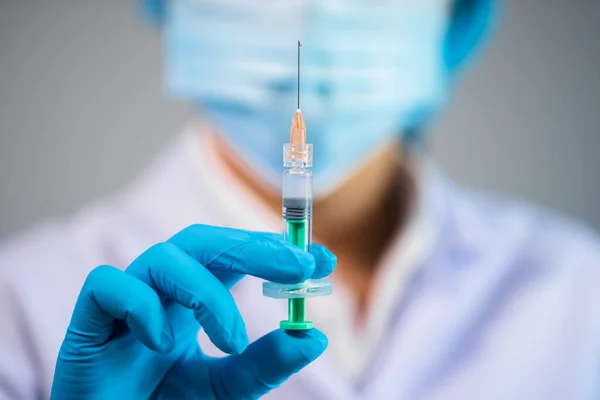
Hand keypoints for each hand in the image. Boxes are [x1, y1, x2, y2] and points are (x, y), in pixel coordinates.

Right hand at [50, 224, 335, 398]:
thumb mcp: (223, 390)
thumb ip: (261, 366)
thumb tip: (313, 337)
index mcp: (192, 302)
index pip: (235, 258)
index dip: (275, 251)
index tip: (322, 260)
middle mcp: (162, 292)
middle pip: (203, 242)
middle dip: (253, 248)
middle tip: (299, 266)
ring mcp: (125, 303)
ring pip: (164, 258)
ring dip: (206, 292)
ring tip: (233, 341)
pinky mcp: (88, 321)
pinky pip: (109, 286)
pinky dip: (140, 305)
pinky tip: (162, 342)